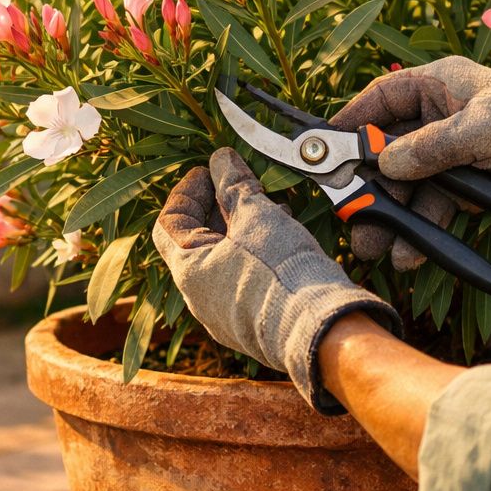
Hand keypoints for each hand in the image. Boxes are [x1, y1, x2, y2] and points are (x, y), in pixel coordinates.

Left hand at [153, 148, 400, 414]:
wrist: (321, 330)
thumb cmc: (282, 272)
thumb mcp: (257, 217)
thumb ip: (234, 186)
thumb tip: (221, 160)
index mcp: (188, 271)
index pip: (169, 222)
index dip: (187, 190)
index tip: (209, 170)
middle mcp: (198, 299)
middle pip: (195, 242)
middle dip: (216, 207)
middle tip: (239, 182)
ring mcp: (223, 317)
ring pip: (221, 261)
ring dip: (238, 229)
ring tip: (266, 204)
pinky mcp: (251, 326)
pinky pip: (241, 281)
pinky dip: (252, 254)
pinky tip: (280, 236)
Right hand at [329, 56, 490, 268]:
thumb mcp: (479, 128)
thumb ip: (428, 148)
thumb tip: (383, 162)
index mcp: (437, 86)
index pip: (379, 100)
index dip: (349, 125)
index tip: (324, 152)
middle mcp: (437, 117)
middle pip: (387, 153)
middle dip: (369, 189)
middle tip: (350, 219)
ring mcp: (450, 153)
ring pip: (406, 187)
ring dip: (392, 218)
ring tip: (377, 247)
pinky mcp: (465, 184)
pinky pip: (432, 207)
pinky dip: (422, 230)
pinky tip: (412, 253)